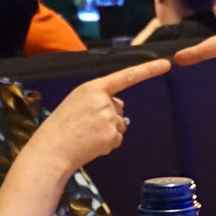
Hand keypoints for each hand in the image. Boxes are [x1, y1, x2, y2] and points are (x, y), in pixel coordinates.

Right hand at [21, 58, 168, 174]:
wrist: (51, 151)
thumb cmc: (60, 127)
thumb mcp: (76, 103)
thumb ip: (99, 99)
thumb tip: (121, 105)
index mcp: (92, 88)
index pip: (125, 76)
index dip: (147, 70)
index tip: (165, 64)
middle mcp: (104, 101)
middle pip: (119, 107)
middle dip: (108, 116)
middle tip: (84, 126)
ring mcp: (109, 119)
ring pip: (119, 124)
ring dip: (108, 131)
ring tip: (85, 136)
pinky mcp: (112, 136)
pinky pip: (118, 138)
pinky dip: (107, 143)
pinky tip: (91, 145)